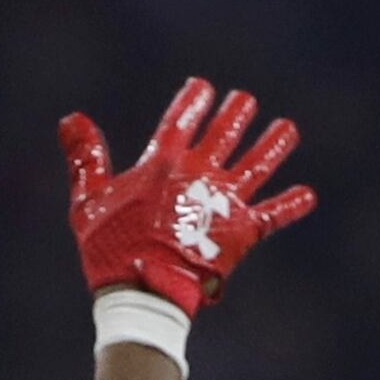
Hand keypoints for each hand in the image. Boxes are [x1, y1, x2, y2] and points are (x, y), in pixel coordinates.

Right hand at [60, 78, 313, 311]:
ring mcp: (225, 203)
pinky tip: (308, 195)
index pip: (183, 119)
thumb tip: (71, 118)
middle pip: (225, 133)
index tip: (204, 87)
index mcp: (164, 163)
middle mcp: (200, 175)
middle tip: (245, 101)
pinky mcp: (243, 233)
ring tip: (287, 130)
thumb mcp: (88, 201)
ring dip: (272, 145)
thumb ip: (85, 158)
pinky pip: (273, 215)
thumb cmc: (110, 249)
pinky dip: (290, 205)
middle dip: (236, 114)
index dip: (194, 101)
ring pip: (257, 165)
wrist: (145, 292)